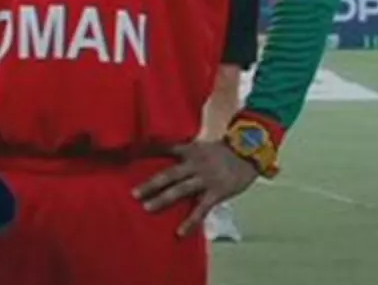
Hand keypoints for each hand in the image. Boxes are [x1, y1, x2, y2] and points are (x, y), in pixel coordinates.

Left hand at [133, 141, 259, 235]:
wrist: (250, 152)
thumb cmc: (224, 150)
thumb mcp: (201, 145)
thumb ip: (184, 150)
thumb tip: (160, 150)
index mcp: (189, 151)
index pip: (163, 149)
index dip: (146, 153)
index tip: (127, 157)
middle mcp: (194, 164)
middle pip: (168, 174)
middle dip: (150, 184)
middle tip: (133, 193)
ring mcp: (205, 179)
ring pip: (180, 190)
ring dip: (162, 199)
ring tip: (146, 207)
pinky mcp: (216, 193)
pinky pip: (200, 209)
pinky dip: (190, 222)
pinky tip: (180, 233)